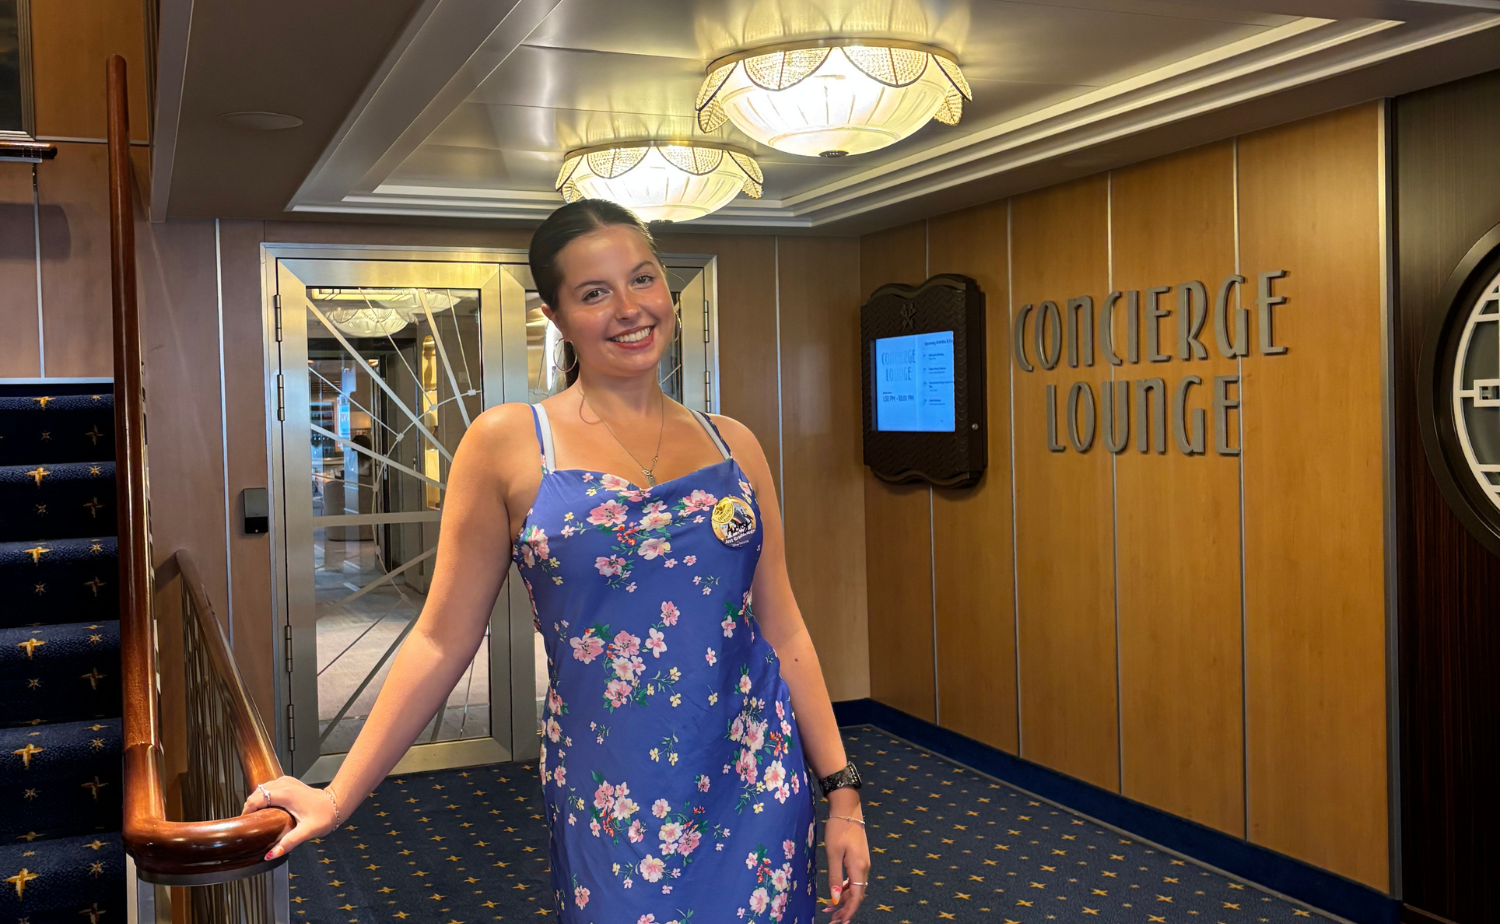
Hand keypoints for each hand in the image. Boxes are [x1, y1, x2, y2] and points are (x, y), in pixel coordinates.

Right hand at [240, 776, 340, 860]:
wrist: (335, 804)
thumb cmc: (324, 817)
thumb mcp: (306, 832)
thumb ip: (288, 842)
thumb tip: (271, 855)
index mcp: (285, 794)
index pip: (256, 798)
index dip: (247, 810)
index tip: (244, 823)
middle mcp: (284, 784)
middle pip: (256, 793)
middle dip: (249, 806)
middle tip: (249, 823)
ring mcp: (286, 781)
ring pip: (261, 788)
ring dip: (256, 800)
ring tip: (256, 818)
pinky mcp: (288, 782)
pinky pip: (269, 787)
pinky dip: (264, 796)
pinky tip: (265, 808)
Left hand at [824, 791, 870, 921]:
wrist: (848, 810)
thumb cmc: (838, 830)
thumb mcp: (833, 854)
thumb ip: (834, 877)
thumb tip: (834, 899)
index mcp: (859, 868)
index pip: (856, 897)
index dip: (849, 911)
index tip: (840, 922)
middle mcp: (864, 868)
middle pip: (857, 895)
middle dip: (845, 909)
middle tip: (832, 919)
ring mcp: (863, 863)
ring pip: (856, 887)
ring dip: (844, 899)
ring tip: (830, 909)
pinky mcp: (860, 859)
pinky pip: (855, 879)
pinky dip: (846, 888)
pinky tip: (837, 892)